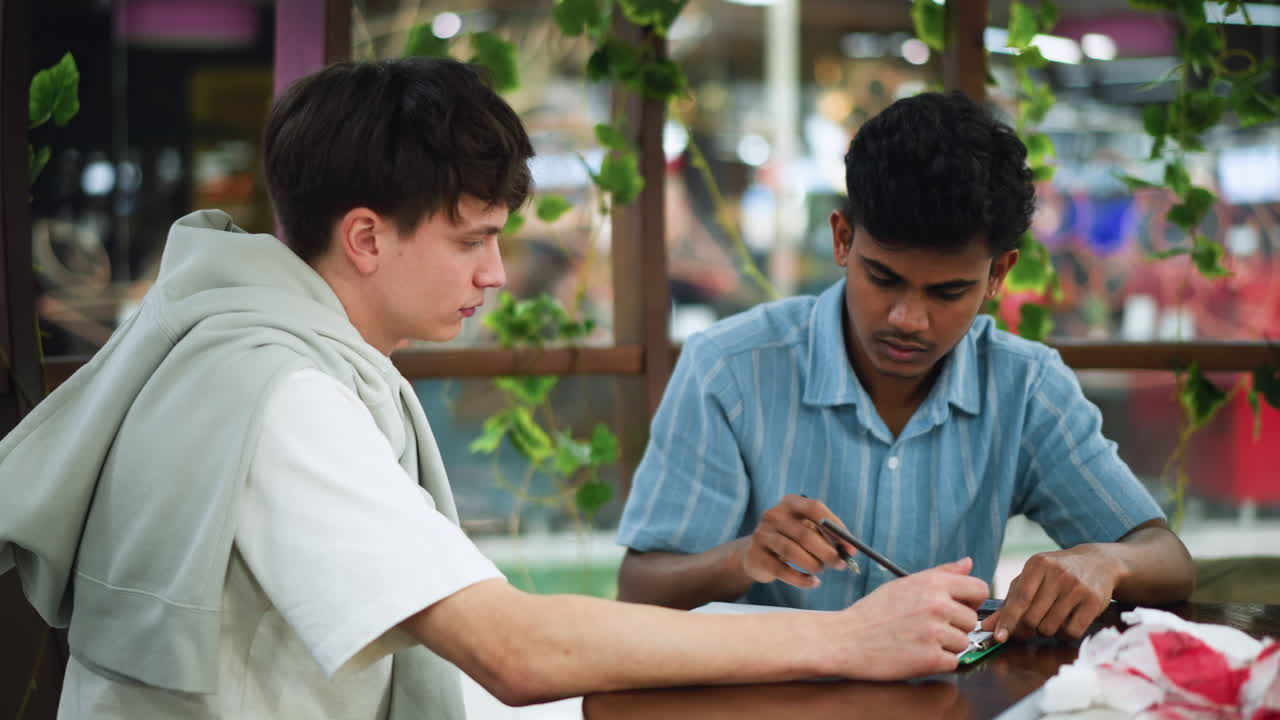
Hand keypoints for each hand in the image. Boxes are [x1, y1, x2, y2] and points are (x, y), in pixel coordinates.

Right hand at [738, 495, 854, 587]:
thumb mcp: (806, 531)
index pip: (815, 509)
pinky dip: (801, 579)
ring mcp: (762, 535)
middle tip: (841, 564)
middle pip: (804, 534)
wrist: (756, 555)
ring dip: (814, 564)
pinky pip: (782, 571)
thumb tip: (849, 551)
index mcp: (790, 503)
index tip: (851, 547)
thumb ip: (826, 536)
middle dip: (827, 552)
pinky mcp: (756, 556)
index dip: (835, 528)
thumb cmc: (790, 541)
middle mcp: (773, 515)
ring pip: (792, 551)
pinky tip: (813, 582)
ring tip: (821, 570)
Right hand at [830, 557, 988, 679]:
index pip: (979, 589)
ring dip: (947, 646)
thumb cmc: (873, 612)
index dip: (971, 601)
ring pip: (964, 643)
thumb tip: (968, 563)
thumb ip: (940, 574)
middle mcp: (937, 605)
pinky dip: (938, 662)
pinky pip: (953, 662)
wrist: (846, 639)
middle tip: (928, 628)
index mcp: (932, 584)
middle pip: (972, 620)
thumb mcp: (904, 584)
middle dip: (955, 626)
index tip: (959, 608)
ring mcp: (935, 633)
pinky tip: (917, 654)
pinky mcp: (930, 659)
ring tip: (919, 641)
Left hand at [983, 544, 1124, 642]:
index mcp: (1037, 565)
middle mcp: (1057, 574)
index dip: (1007, 621)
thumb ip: (1009, 602)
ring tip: (1051, 618)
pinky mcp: (1094, 601)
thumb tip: (987, 626)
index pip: (1019, 599)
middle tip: (1029, 627)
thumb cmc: (1056, 573)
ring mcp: (1077, 587)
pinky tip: (1066, 622)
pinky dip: (1065, 635)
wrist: (1098, 563)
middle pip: (1032, 618)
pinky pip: (1072, 632)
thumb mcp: (1032, 578)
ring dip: (1046, 631)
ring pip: (1050, 628)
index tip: (998, 637)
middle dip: (1026, 629)